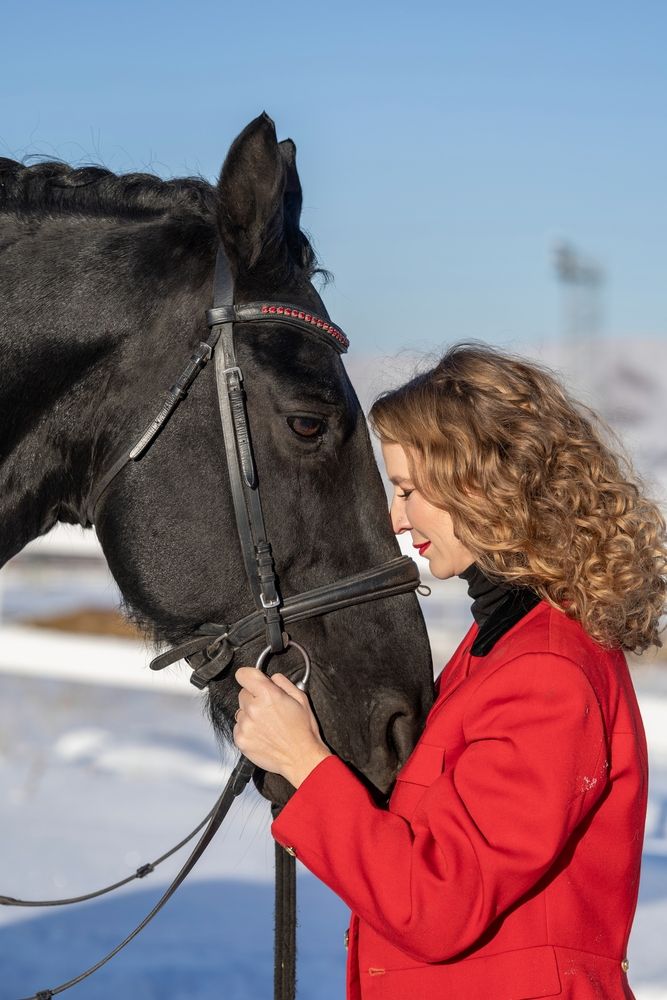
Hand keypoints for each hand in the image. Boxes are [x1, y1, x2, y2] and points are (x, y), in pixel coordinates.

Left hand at [234, 668, 331, 787]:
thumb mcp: (301, 698)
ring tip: (267, 725)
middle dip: (254, 698)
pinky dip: (248, 729)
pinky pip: (238, 727)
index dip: (249, 676)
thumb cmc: (303, 730)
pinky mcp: (241, 740)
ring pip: (241, 711)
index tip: (253, 681)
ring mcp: (245, 725)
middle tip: (269, 708)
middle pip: (243, 694)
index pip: (243, 674)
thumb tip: (271, 677)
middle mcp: (253, 708)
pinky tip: (262, 734)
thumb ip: (283, 682)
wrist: (301, 758)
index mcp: (268, 695)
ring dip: (250, 715)